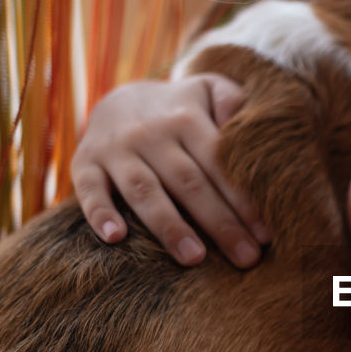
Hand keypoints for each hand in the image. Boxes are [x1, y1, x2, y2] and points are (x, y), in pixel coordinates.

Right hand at [71, 74, 269, 267]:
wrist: (117, 98)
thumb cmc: (179, 109)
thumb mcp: (208, 92)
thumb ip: (233, 101)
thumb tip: (252, 126)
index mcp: (185, 118)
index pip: (219, 163)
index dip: (243, 199)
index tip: (266, 235)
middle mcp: (149, 133)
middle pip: (188, 182)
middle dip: (220, 223)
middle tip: (246, 258)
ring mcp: (115, 149)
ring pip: (144, 190)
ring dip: (169, 227)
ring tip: (194, 259)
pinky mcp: (84, 164)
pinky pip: (89, 190)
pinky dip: (100, 213)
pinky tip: (116, 238)